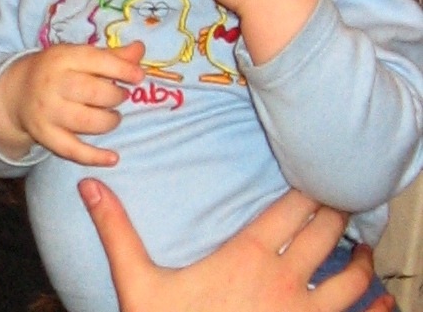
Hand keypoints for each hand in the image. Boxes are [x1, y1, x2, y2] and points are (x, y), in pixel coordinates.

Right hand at [0, 42, 144, 164]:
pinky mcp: (45, 136)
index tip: (139, 77)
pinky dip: (95, 157)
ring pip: (87, 122)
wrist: (16, 92)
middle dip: (115, 97)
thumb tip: (140, 50)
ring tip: (112, 116)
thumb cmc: (56, 71)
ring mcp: (47, 112)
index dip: (122, 69)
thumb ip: (111, 55)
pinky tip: (113, 158)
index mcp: (62, 58)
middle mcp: (52, 84)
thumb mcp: (78, 56)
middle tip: (119, 97)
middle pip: (94, 93)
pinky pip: (73, 150)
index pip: (96, 61)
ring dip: (109, 121)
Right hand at [80, 180, 387, 311]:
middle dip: (338, 211)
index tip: (317, 173)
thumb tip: (90, 187)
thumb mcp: (137, 282)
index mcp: (246, 257)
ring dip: (360, 257)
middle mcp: (283, 281)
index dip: (309, 189)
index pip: (289, 210)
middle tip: (346, 196)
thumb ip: (117, 231)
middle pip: (324, 234)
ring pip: (349, 278)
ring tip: (364, 245)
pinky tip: (381, 300)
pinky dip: (372, 305)